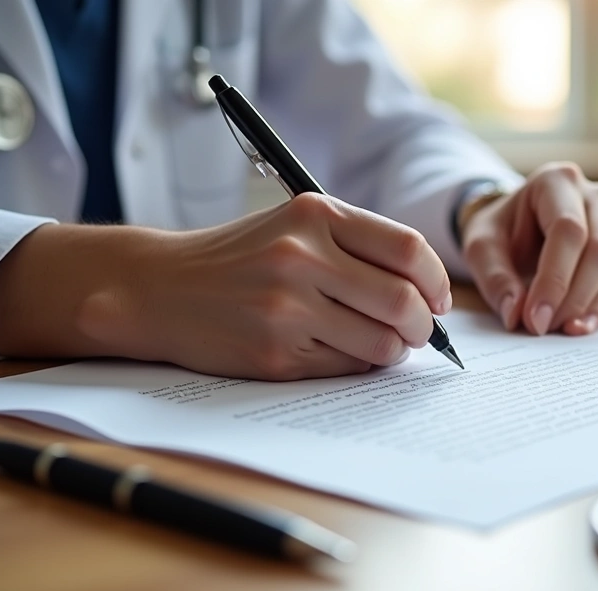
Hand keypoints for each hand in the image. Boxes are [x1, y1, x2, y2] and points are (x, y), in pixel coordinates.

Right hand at [0, 194, 451, 380]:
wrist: (158, 288)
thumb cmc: (240, 258)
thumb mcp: (294, 226)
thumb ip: (357, 247)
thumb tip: (431, 295)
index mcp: (314, 215)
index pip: (409, 250)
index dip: (436, 282)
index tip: (439, 300)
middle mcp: (301, 257)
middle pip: (404, 302)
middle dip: (423, 326)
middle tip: (418, 332)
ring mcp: (286, 309)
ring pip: (382, 344)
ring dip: (393, 351)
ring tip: (380, 344)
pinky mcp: (274, 354)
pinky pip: (346, 369)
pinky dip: (356, 365)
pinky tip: (337, 352)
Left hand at [460, 162, 597, 335]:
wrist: (514, 227)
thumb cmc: (499, 231)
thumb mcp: (481, 248)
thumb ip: (495, 278)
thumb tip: (516, 314)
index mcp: (556, 181)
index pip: (567, 231)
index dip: (555, 279)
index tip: (535, 318)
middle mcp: (592, 196)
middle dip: (571, 297)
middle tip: (542, 327)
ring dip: (587, 306)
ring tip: (558, 330)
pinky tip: (578, 327)